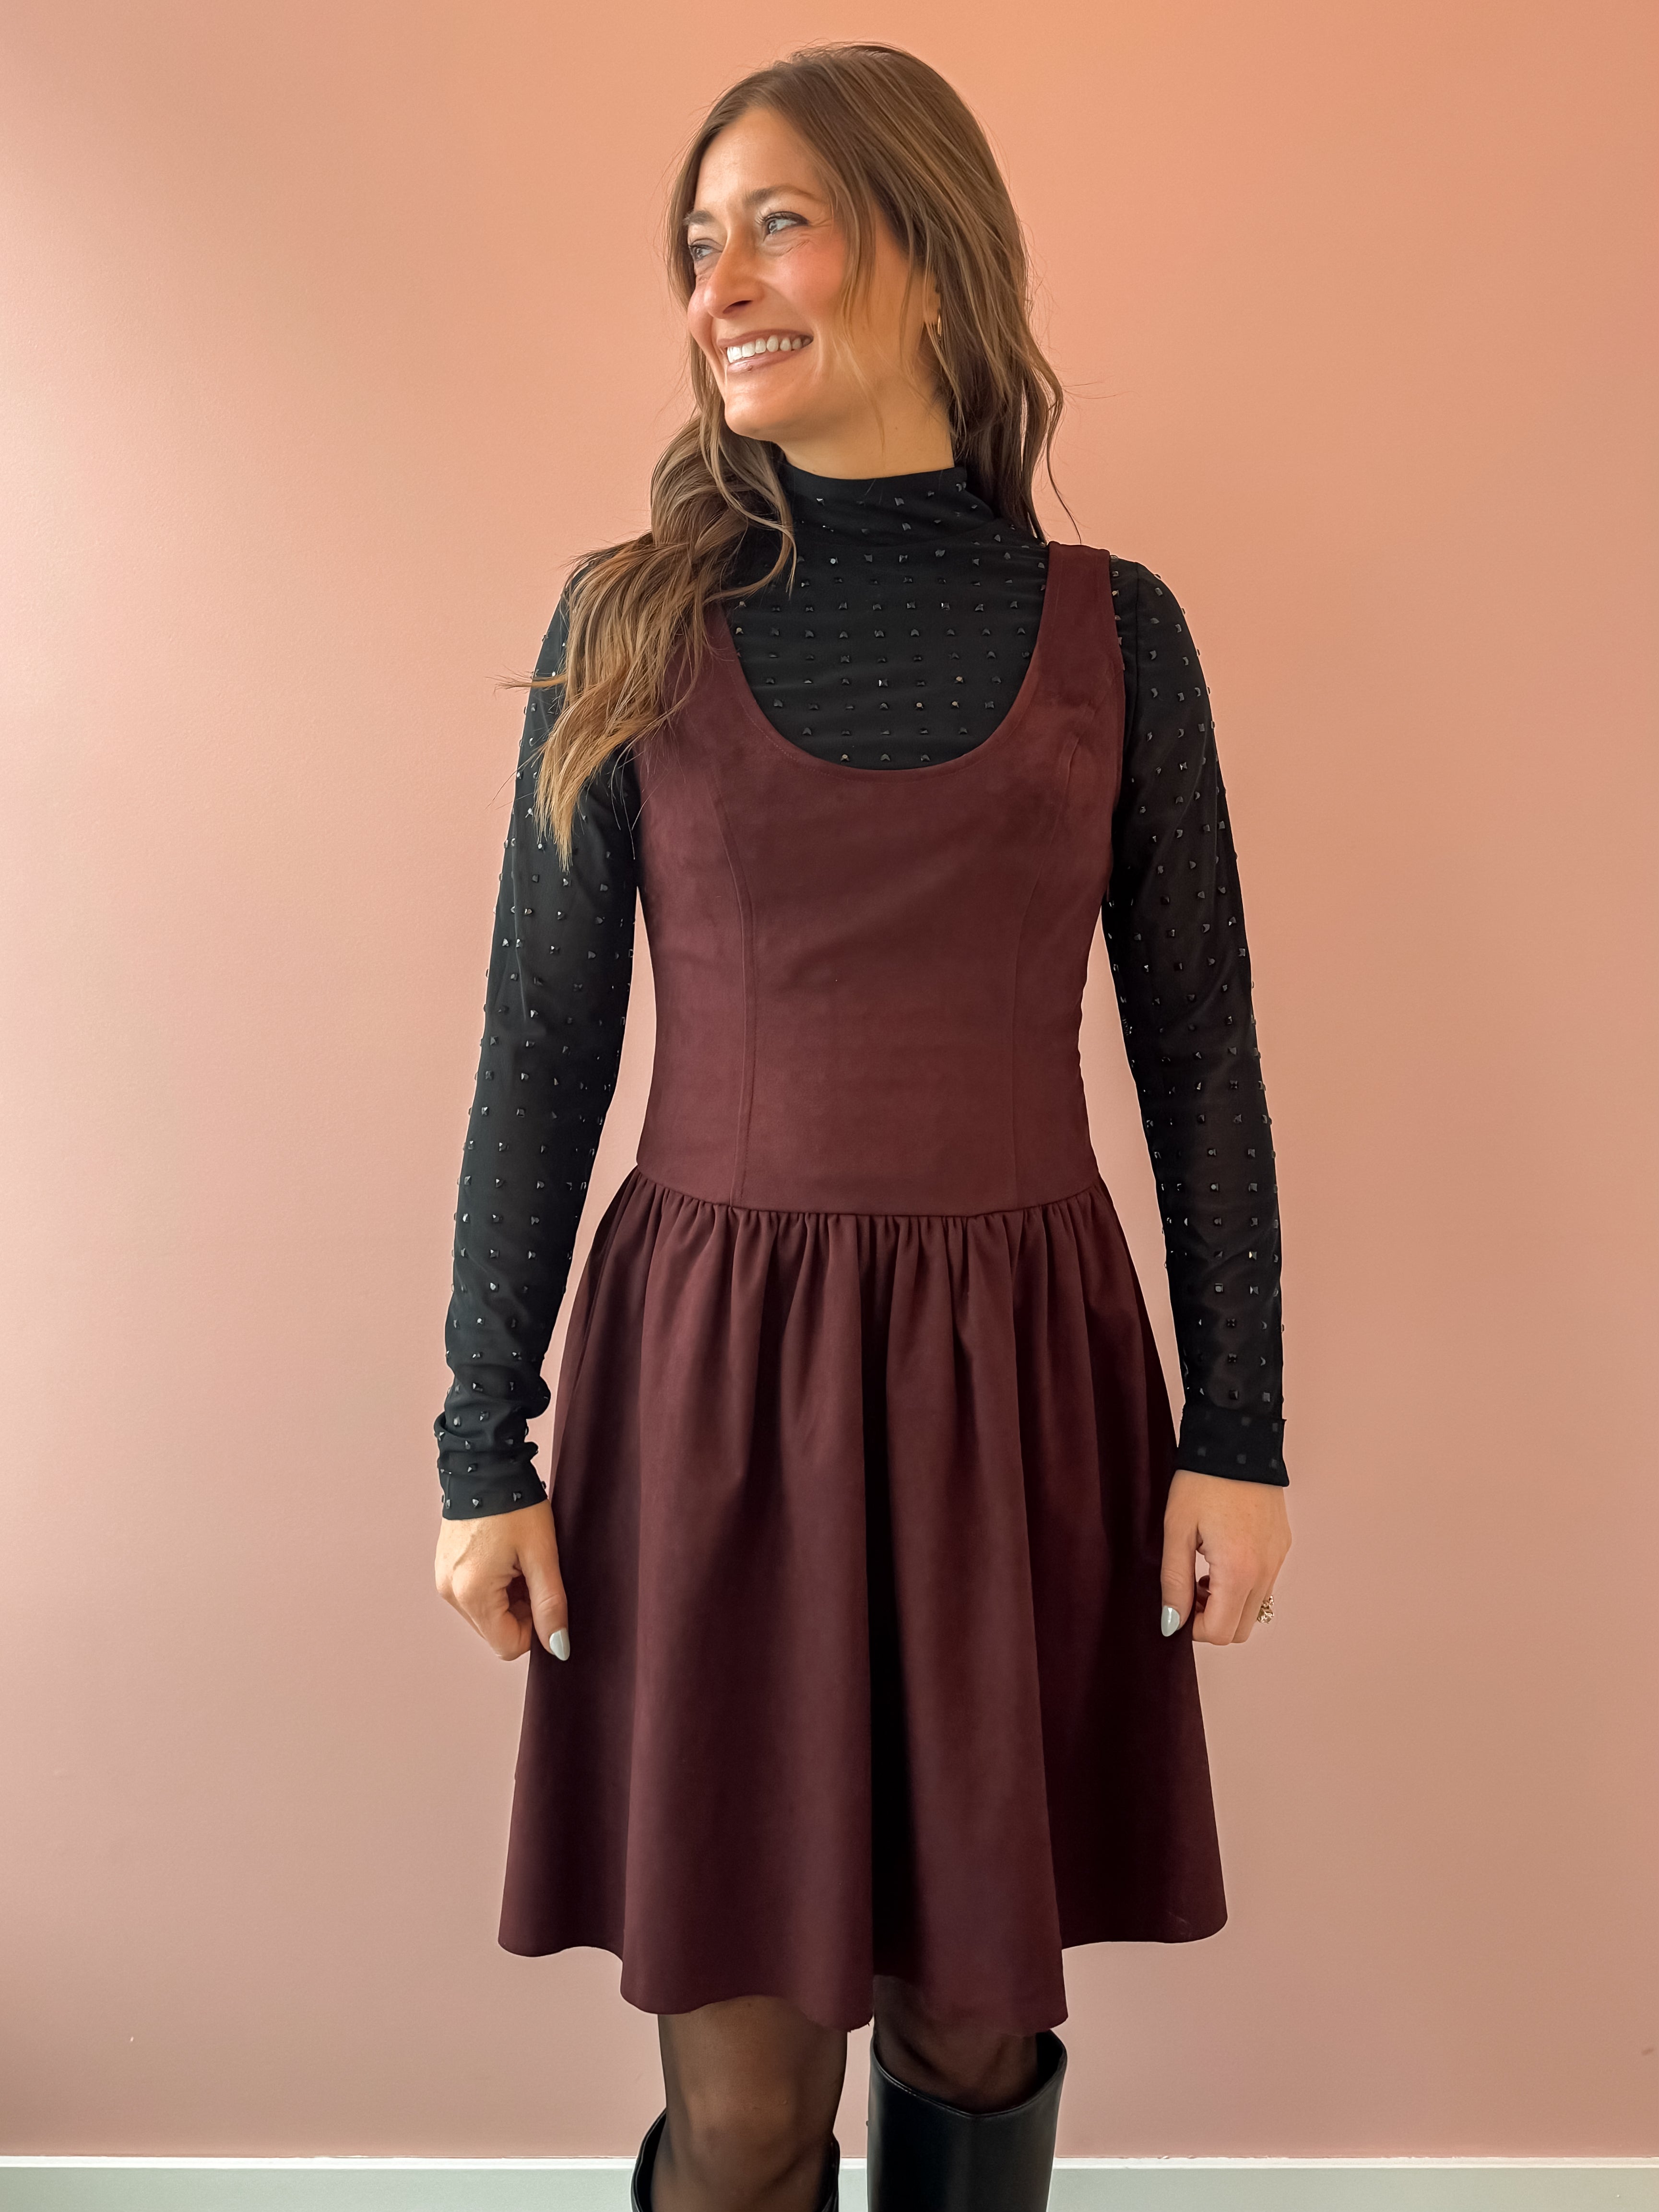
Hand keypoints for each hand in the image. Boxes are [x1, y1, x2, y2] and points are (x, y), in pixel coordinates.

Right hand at [434, 1498, 569, 1661]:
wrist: (484, 1463)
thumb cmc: (515, 1504)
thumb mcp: (542, 1554)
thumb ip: (551, 1605)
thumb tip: (558, 1649)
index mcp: (472, 1593)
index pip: (507, 1646)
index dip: (535, 1629)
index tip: (543, 1594)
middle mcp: (450, 1592)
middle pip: (495, 1631)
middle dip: (520, 1611)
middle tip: (531, 1571)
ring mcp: (444, 1580)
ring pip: (486, 1614)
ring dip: (508, 1597)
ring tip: (517, 1560)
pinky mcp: (445, 1568)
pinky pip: (474, 1594)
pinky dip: (494, 1585)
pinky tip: (503, 1555)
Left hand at [1160, 1468, 1290, 1645]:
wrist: (1237, 1439)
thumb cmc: (1201, 1481)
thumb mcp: (1176, 1531)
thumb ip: (1174, 1583)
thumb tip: (1171, 1625)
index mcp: (1239, 1571)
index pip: (1221, 1633)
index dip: (1193, 1628)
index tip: (1178, 1602)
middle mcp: (1266, 1571)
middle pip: (1242, 1629)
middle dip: (1212, 1619)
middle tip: (1189, 1588)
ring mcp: (1278, 1559)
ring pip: (1256, 1609)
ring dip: (1228, 1603)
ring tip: (1203, 1569)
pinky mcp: (1283, 1546)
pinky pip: (1265, 1584)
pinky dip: (1243, 1584)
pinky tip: (1222, 1555)